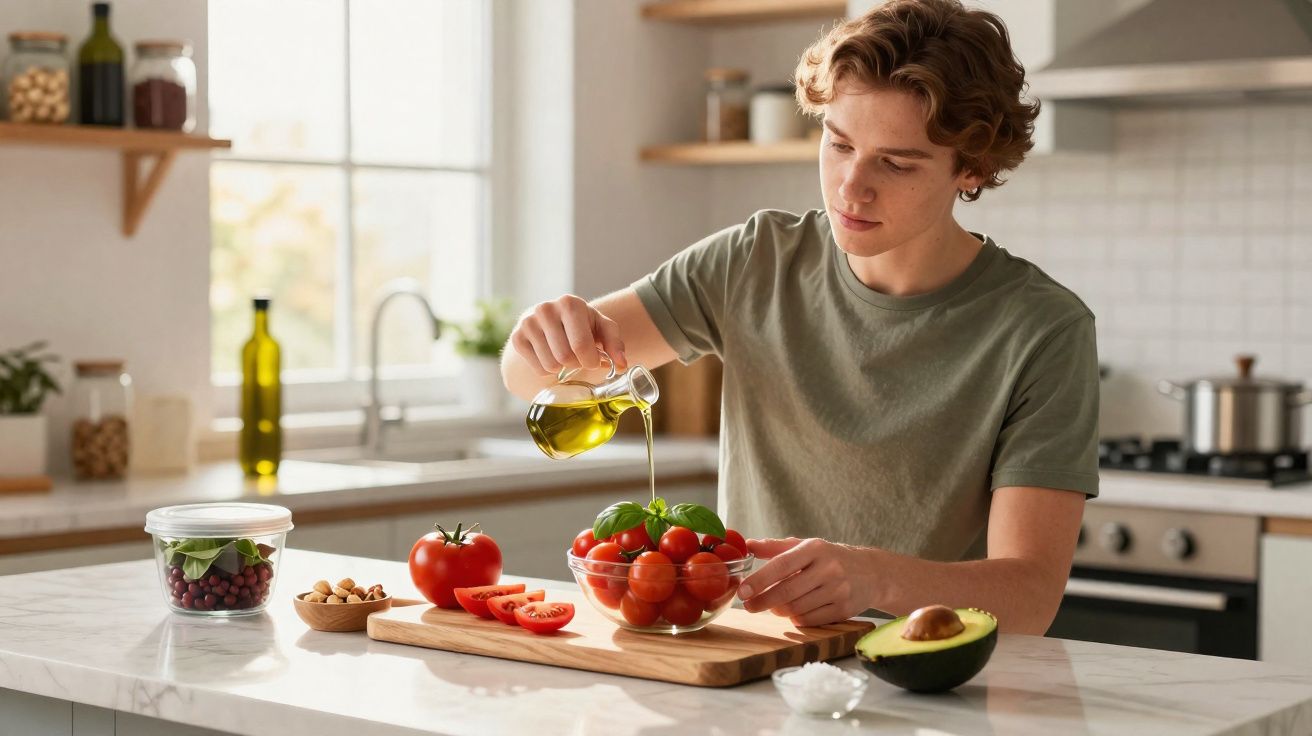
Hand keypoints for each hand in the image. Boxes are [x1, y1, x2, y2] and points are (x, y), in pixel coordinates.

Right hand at [509, 295, 626, 375]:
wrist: (550, 320)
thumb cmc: (582, 325)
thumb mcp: (601, 327)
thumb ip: (615, 344)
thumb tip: (622, 365)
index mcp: (570, 303)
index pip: (581, 345)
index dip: (592, 361)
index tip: (595, 361)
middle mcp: (545, 309)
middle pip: (566, 358)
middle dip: (577, 364)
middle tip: (579, 357)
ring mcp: (528, 323)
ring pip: (551, 366)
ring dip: (563, 369)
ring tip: (564, 354)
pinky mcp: (517, 338)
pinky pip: (538, 369)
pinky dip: (549, 370)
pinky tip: (550, 355)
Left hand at [738, 537, 872, 626]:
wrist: (872, 573)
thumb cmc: (831, 558)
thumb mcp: (807, 546)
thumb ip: (776, 547)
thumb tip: (748, 545)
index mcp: (815, 548)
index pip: (782, 565)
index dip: (760, 579)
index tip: (743, 591)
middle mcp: (828, 568)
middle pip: (787, 591)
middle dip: (763, 601)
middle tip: (749, 606)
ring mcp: (838, 590)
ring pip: (797, 608)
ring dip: (779, 610)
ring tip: (773, 606)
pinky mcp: (844, 610)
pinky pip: (810, 620)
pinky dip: (797, 619)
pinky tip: (793, 613)